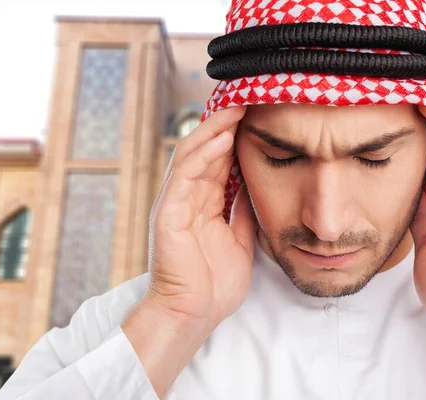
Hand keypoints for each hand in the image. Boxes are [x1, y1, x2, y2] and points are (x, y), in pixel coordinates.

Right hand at [147, 106, 255, 326]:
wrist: (195, 314)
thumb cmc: (215, 283)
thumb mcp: (240, 240)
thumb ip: (243, 212)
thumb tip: (257, 186)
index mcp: (204, 204)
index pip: (219, 161)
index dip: (235, 138)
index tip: (258, 117)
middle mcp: (188, 198)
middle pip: (205, 151)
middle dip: (226, 125)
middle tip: (249, 100)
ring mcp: (175, 203)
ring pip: (191, 155)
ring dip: (214, 130)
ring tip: (237, 109)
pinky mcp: (167, 213)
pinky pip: (184, 176)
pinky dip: (203, 155)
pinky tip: (222, 139)